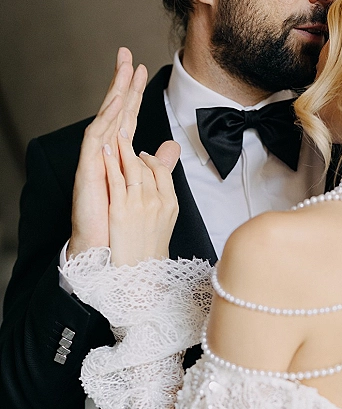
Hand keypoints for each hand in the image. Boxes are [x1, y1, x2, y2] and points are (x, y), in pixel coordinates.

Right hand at [69, 47, 146, 257]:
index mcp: (118, 156)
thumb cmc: (119, 221)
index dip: (134, 93)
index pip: (128, 117)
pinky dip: (107, 121)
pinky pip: (96, 140)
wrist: (105, 248)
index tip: (142, 68)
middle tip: (127, 54)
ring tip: (123, 71)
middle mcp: (105, 154)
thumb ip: (157, 165)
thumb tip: (171, 146)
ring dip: (115, 94)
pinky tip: (117, 105)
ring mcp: (95, 161)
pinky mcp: (88, 170)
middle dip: (121, 82)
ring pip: (105, 119)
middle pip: (114, 111)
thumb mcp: (145, 186)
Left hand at [103, 125, 179, 265]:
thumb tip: (170, 183)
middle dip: (133, 151)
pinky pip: (115, 179)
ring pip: (131, 168)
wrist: (138, 273)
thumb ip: (166, 194)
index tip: (142, 155)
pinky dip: (110, 162)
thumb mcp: (165, 220)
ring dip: (122, 147)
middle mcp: (157, 202)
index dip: (150, 159)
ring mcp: (138, 205)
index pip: (161, 171)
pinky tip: (104, 150)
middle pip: (146, 167)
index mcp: (170, 204)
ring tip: (115, 135)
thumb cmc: (149, 249)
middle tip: (123, 137)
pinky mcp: (120, 210)